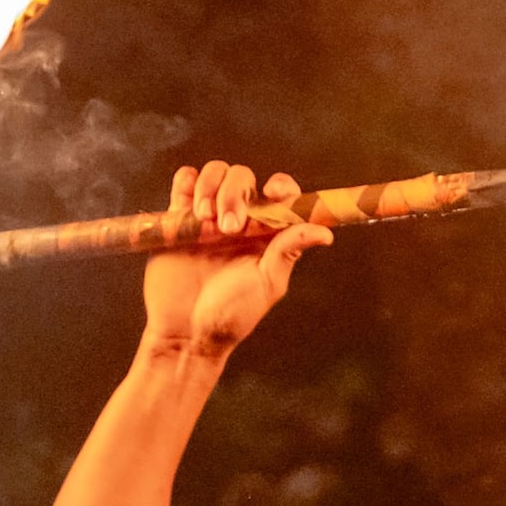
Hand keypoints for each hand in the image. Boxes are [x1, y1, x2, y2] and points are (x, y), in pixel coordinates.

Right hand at [141, 161, 333, 356]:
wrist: (185, 332)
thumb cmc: (230, 315)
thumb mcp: (266, 285)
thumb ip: (288, 252)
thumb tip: (326, 233)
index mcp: (266, 234)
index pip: (280, 195)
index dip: (279, 186)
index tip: (271, 193)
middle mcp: (240, 221)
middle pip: (242, 178)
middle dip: (235, 193)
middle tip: (228, 228)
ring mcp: (208, 218)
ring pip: (214, 174)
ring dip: (210, 186)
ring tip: (204, 218)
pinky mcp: (179, 220)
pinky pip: (183, 183)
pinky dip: (186, 181)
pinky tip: (188, 203)